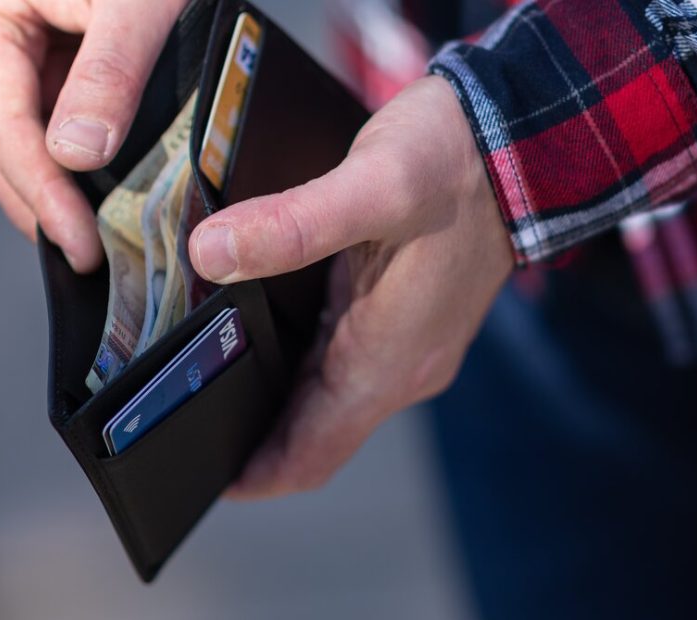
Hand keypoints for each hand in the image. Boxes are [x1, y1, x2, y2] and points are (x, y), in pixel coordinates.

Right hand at [0, 0, 188, 271]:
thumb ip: (109, 71)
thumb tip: (79, 155)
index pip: (1, 127)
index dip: (40, 194)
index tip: (76, 245)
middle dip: (38, 204)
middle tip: (81, 258)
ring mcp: (18, 49)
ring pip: (22, 137)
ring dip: (53, 190)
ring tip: (89, 238)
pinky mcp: (51, 55)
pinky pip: (50, 118)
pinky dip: (75, 160)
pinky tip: (99, 190)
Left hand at [189, 76, 514, 498]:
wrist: (518, 141)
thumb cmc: (453, 162)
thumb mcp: (374, 184)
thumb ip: (293, 225)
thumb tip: (210, 253)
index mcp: (388, 360)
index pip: (312, 455)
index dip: (253, 475)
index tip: (193, 473)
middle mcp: (400, 368)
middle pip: (312, 436)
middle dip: (248, 440)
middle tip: (179, 420)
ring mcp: (406, 347)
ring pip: (325, 404)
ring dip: (271, 406)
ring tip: (203, 385)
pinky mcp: (404, 321)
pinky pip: (341, 368)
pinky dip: (295, 370)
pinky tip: (257, 339)